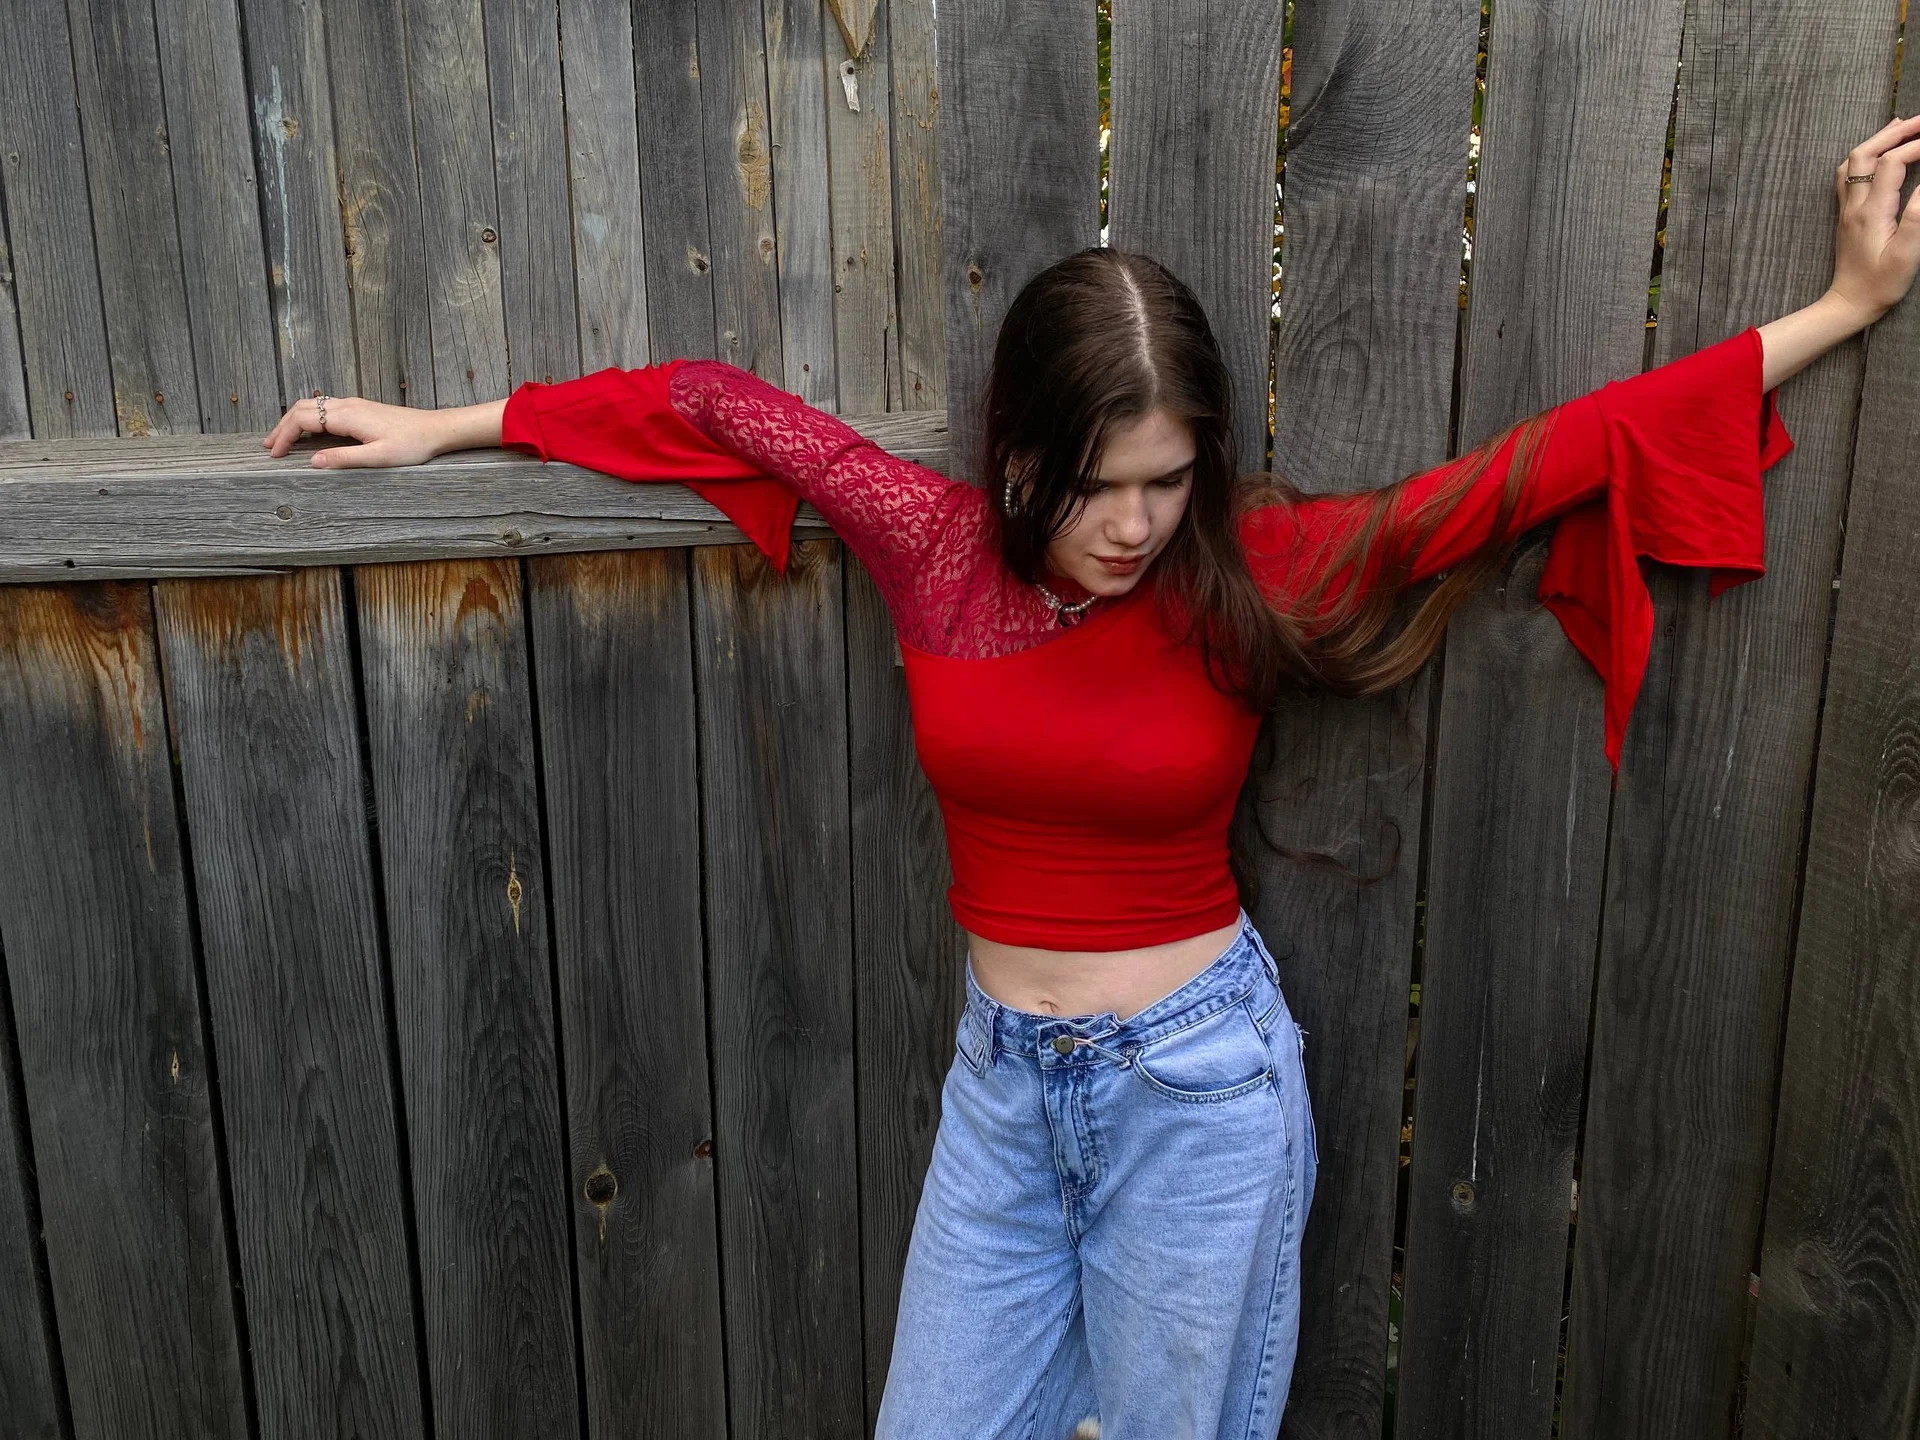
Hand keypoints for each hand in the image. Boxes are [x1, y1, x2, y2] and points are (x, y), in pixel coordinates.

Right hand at [262, 394, 448, 468]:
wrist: (436, 429)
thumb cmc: (412, 444)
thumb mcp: (378, 458)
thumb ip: (344, 459)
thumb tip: (313, 462)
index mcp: (347, 416)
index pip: (303, 420)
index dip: (284, 436)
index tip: (274, 454)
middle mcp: (347, 405)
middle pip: (303, 409)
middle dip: (282, 426)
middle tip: (269, 446)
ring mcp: (354, 405)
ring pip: (313, 406)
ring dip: (294, 421)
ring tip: (282, 439)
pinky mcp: (361, 409)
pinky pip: (325, 409)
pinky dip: (309, 419)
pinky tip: (309, 432)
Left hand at [1828, 113, 1919, 323]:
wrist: (1848, 304)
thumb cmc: (1880, 284)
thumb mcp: (1907, 253)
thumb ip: (1918, 216)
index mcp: (1871, 212)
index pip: (1893, 163)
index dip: (1918, 146)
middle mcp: (1854, 205)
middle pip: (1867, 153)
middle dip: (1897, 132)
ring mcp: (1847, 208)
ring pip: (1853, 161)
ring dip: (1879, 139)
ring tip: (1906, 126)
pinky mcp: (1846, 215)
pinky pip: (1848, 174)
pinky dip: (1866, 154)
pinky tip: (1881, 151)